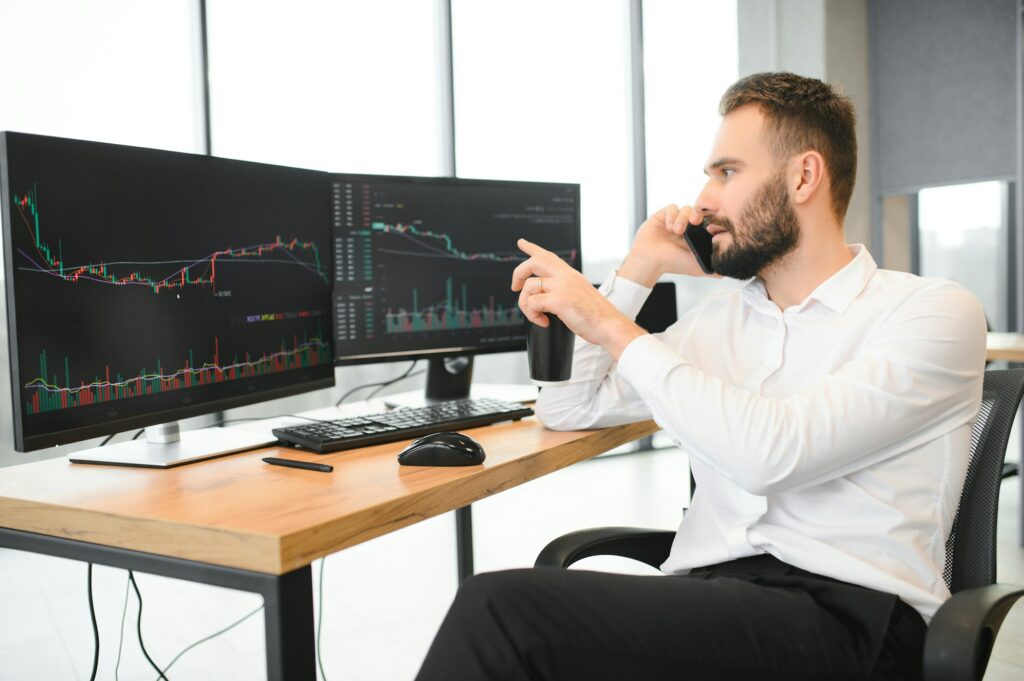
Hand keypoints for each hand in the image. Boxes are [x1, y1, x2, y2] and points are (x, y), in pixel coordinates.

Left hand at [511, 239, 645, 359]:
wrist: (609, 325)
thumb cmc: (597, 316)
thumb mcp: (581, 294)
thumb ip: (566, 289)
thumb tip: (545, 297)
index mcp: (571, 275)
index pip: (548, 256)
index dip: (532, 249)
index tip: (522, 243)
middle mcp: (566, 276)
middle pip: (534, 262)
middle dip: (519, 273)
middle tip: (515, 287)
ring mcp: (562, 287)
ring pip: (529, 286)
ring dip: (525, 303)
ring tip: (535, 315)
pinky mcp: (559, 300)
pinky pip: (533, 303)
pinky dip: (533, 315)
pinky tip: (543, 322)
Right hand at [618, 204, 708, 285]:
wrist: (650, 261)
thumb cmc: (672, 264)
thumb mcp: (698, 268)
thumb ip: (714, 269)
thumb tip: (728, 272)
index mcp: (695, 236)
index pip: (707, 221)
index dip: (708, 220)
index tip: (707, 226)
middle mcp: (686, 227)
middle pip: (697, 212)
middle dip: (696, 215)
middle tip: (694, 222)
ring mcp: (674, 220)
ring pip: (685, 208)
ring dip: (682, 218)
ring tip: (677, 230)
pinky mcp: (662, 216)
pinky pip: (671, 207)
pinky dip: (672, 214)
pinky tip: (668, 226)